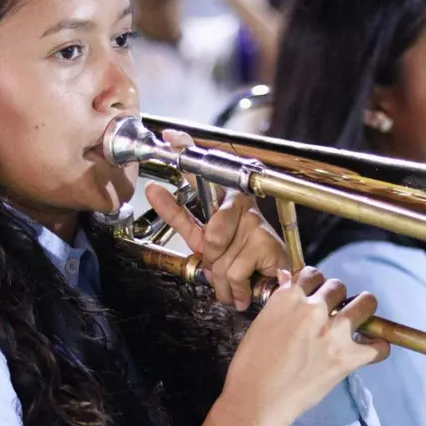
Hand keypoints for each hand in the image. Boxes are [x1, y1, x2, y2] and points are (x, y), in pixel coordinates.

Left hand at [146, 129, 287, 310]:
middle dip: (212, 262)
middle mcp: (240, 205)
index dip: (187, 150)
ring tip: (235, 280)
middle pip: (210, 237)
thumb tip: (154, 189)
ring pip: (219, 259)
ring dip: (223, 281)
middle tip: (221, 266)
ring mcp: (255, 222)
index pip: (204, 171)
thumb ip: (179, 217)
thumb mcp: (201, 241)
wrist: (271, 285)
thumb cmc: (239, 260)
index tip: (170, 136)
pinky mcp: (266, 242)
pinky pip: (234, 272)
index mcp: (223, 201)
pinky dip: (236, 288)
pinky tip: (246, 286)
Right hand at [196, 267, 389, 425]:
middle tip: (332, 313)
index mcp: (288, 298)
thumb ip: (281, 304)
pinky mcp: (347, 358)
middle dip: (336, 298)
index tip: (315, 296)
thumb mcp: (260, 325)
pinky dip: (378, 346)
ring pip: (365, 303)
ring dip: (362, 309)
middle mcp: (314, 309)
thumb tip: (290, 281)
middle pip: (338, 287)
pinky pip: (378, 346)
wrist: (256, 402)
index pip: (312, 275)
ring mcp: (334, 333)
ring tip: (358, 320)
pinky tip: (372, 348)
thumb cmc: (249, 367)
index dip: (314, 286)